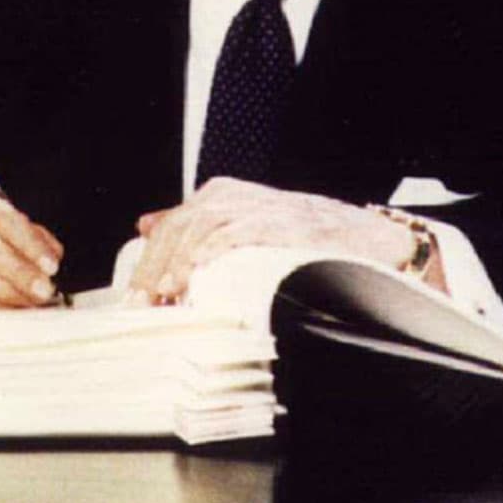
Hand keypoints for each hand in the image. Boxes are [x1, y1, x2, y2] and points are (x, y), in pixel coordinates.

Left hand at [128, 177, 441, 302]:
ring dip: (180, 263)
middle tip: (144, 305)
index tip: (134, 300)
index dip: (149, 263)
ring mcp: (259, 208)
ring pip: (202, 229)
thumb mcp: (241, 223)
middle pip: (180, 228)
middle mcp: (235, 197)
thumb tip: (146, 225)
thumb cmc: (302, 238)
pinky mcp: (283, 223)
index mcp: (220, 197)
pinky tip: (200, 274)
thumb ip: (195, 224)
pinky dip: (215, 252)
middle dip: (157, 268)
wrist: (369, 239)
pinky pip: (239, 232)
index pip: (170, 226)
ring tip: (166, 295)